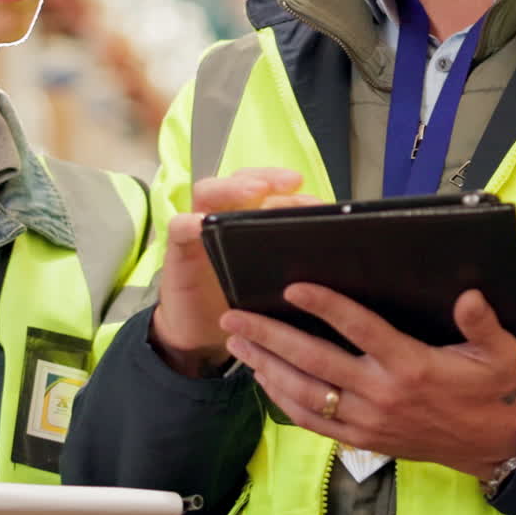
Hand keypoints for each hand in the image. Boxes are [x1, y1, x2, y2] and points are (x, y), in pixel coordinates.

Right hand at [153, 167, 307, 375]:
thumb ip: (294, 260)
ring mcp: (198, 231)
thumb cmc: (242, 304)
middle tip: (289, 185)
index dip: (289, 187)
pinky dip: (190, 222)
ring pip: (208, 192)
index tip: (312, 195)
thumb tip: (338, 249)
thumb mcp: (273, 281)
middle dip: (266, 178)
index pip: (267, 188)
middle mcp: (223, 218)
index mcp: (248, 221)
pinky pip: (179, 227)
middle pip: (240, 182)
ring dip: (232, 188)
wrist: (203, 336)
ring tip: (254, 190)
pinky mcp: (178, 251)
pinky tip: (203, 224)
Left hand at [223, 286, 515, 477]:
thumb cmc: (492, 391)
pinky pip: (312, 421)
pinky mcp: (361, 438)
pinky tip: (263, 378)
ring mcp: (367, 420)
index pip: (360, 330)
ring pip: (304, 392)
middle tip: (234, 317)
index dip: (325, 307)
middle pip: (314, 361)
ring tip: (238, 342)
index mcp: (411, 366)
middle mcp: (381, 393)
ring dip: (266, 366)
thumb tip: (467, 295)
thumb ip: (482, 323)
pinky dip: (282, 400)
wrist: (493, 447)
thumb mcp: (500, 353)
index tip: (293, 288)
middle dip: (270, 337)